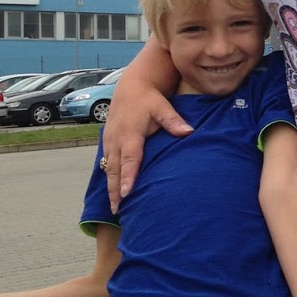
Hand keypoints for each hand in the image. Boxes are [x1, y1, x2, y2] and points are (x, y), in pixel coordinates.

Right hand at [103, 84, 190, 210]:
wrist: (132, 86)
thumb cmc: (149, 98)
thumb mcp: (162, 106)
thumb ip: (174, 121)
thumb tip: (189, 132)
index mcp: (130, 134)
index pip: (130, 159)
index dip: (128, 177)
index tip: (127, 194)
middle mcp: (117, 140)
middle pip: (115, 169)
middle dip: (115, 190)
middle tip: (117, 209)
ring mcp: (110, 141)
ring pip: (109, 168)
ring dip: (110, 187)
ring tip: (114, 207)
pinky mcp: (108, 141)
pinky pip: (106, 163)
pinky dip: (109, 177)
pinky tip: (111, 191)